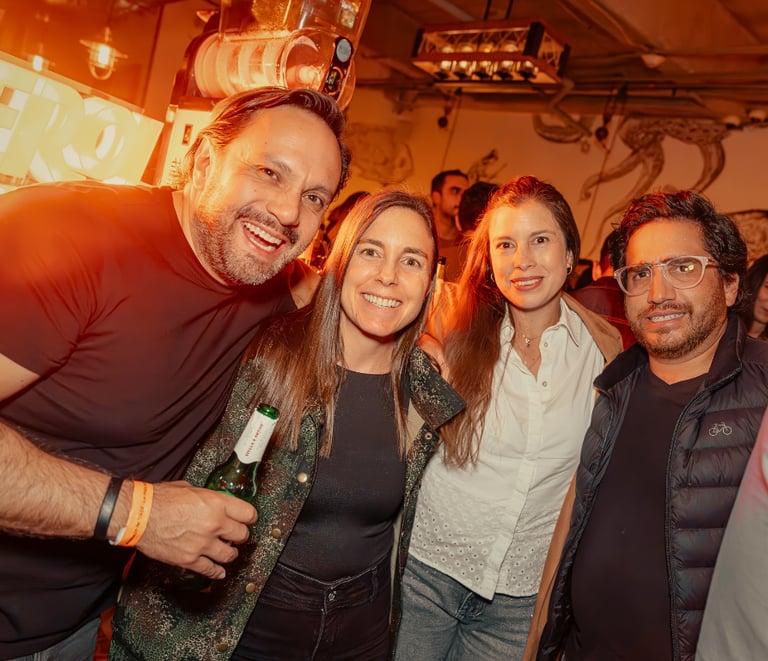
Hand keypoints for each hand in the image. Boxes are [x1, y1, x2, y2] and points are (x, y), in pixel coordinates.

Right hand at [133, 481, 257, 579]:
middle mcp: (214, 524)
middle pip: (242, 535)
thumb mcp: (190, 489)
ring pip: (230, 555)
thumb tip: (216, 503)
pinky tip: (219, 572)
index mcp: (216, 504)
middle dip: (240, 535)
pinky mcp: (189, 559)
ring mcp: (203, 544)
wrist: (138, 515)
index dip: (249, 517)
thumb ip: (208, 498)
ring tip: (227, 551)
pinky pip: (210, 570)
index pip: (248, 514)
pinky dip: (216, 572)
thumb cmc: (159, 499)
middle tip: (236, 535)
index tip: (248, 520)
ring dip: (230, 553)